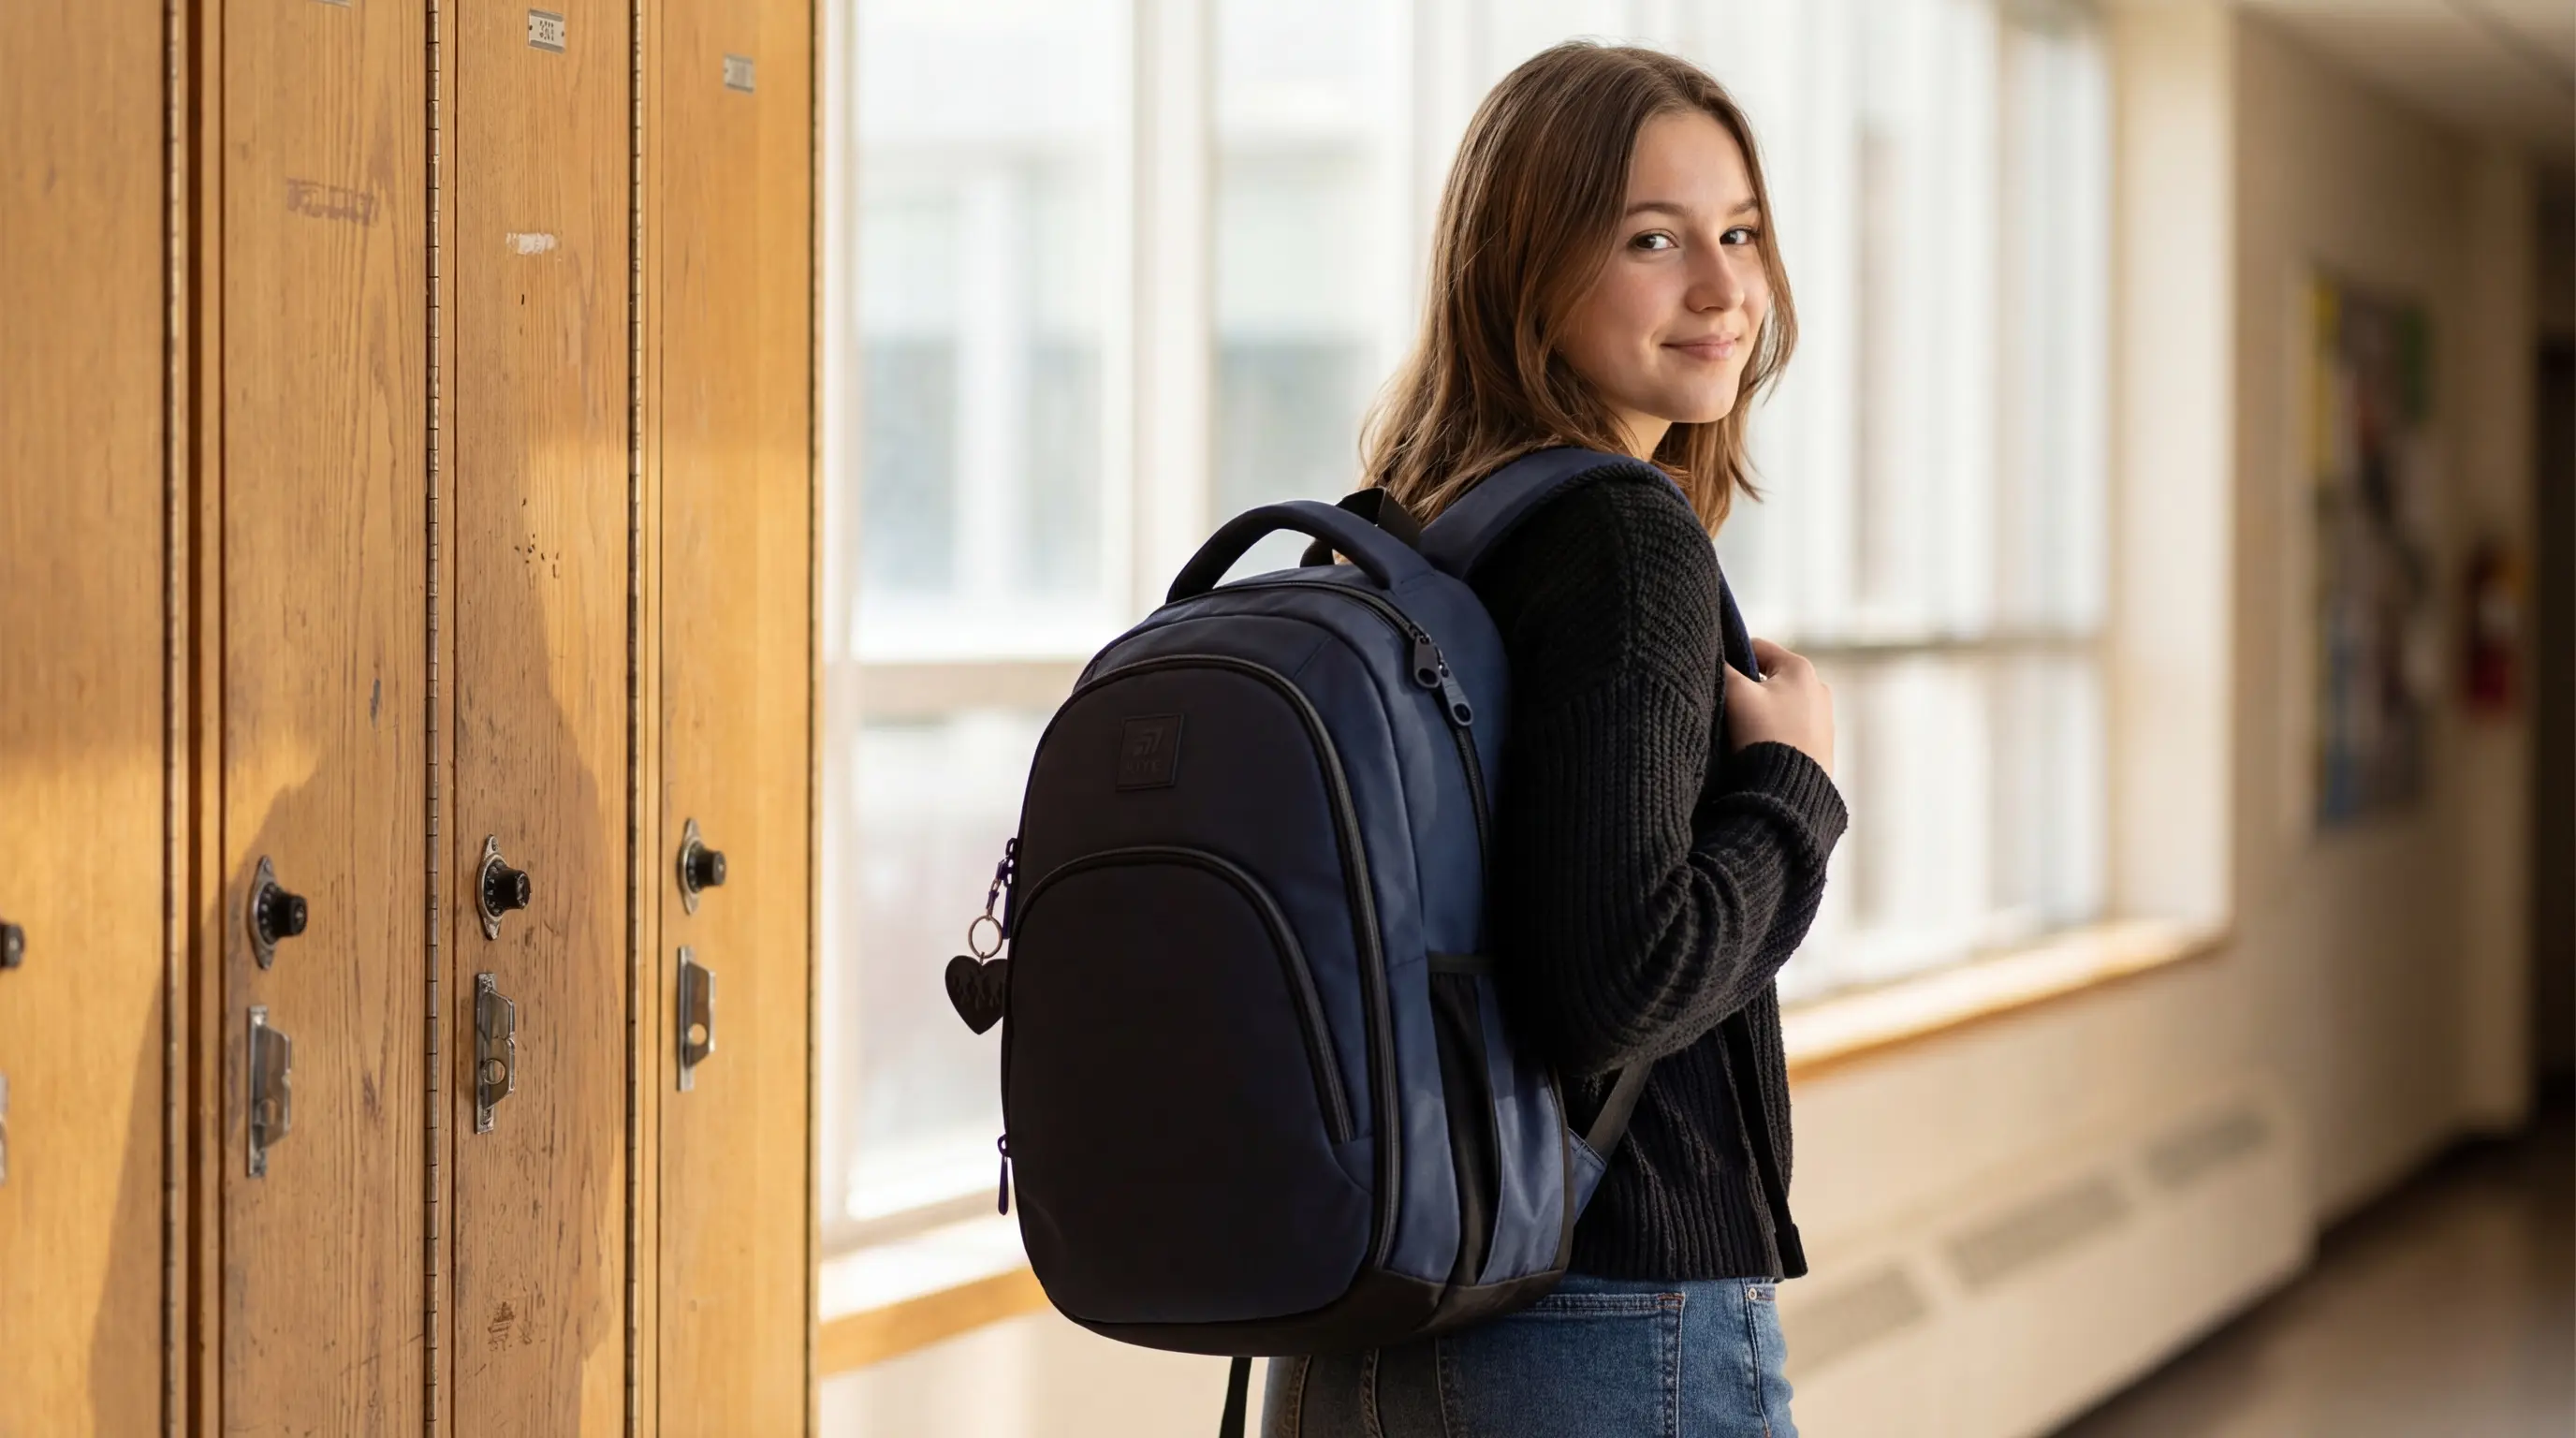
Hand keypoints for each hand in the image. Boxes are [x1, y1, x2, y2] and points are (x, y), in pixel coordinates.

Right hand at [1721, 637, 1833, 778]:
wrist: (1790, 790)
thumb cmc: (1764, 735)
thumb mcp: (1736, 694)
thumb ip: (1723, 669)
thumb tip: (1715, 658)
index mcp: (1801, 668)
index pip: (1756, 647)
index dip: (1730, 657)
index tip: (1715, 677)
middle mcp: (1819, 688)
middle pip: (1767, 677)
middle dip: (1746, 689)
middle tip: (1726, 707)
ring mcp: (1823, 718)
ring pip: (1777, 704)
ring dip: (1758, 712)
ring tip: (1741, 732)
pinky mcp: (1822, 744)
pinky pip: (1788, 727)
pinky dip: (1772, 731)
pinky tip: (1758, 747)